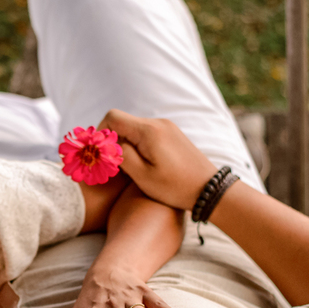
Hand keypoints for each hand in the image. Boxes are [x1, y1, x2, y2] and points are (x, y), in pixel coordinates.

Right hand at [99, 110, 219, 210]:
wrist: (209, 189)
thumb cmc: (175, 187)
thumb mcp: (142, 175)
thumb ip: (121, 156)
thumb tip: (105, 145)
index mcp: (149, 131)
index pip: (112, 117)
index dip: (100, 133)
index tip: (99, 153)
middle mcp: (158, 123)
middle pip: (122, 122)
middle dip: (111, 141)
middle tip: (109, 165)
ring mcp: (166, 127)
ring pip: (133, 129)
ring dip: (124, 144)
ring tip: (125, 168)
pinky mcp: (171, 134)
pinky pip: (145, 134)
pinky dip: (136, 145)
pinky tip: (140, 164)